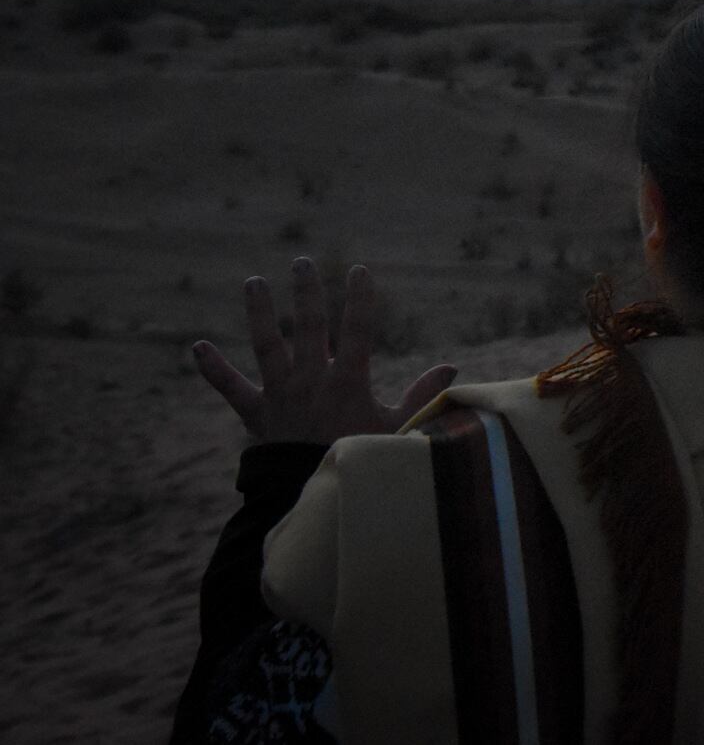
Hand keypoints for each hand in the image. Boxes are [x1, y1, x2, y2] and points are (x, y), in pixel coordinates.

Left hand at [192, 259, 455, 444]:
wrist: (312, 498)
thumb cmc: (362, 462)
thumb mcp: (398, 431)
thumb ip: (421, 397)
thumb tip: (451, 368)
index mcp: (347, 381)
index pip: (357, 329)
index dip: (360, 298)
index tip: (358, 270)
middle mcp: (311, 380)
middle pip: (309, 326)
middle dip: (307, 292)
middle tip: (302, 263)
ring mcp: (280, 395)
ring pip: (267, 345)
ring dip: (260, 312)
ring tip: (254, 282)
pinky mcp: (256, 414)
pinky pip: (232, 389)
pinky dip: (214, 369)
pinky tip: (196, 346)